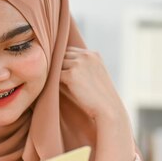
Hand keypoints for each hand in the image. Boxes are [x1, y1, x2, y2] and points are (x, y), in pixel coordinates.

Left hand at [60, 46, 135, 160]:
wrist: (109, 110)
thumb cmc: (101, 98)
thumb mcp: (96, 76)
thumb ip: (84, 68)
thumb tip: (62, 67)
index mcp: (94, 54)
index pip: (71, 51)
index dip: (65, 62)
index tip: (62, 72)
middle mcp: (87, 55)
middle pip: (62, 55)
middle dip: (59, 66)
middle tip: (55, 79)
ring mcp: (79, 64)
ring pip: (57, 64)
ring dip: (55, 74)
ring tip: (54, 85)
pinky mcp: (72, 74)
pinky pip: (54, 74)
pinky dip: (52, 81)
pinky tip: (53, 89)